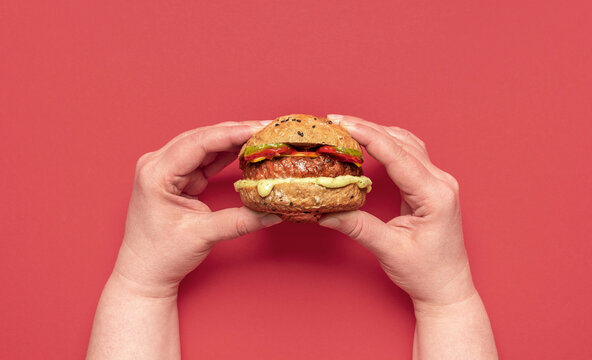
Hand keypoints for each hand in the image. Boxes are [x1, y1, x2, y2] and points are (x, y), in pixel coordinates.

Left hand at [113, 121, 281, 296]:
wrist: (144, 272)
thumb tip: (272, 213)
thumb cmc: (161, 255)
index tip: (258, 129)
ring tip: (261, 137)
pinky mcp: (177, 177)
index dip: (231, 134)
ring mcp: (167, 168)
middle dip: (236, 132)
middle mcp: (158, 164)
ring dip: (233, 140)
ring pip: (205, 145)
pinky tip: (246, 149)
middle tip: (267, 129)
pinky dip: (226, 154)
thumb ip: (239, 221)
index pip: (199, 143)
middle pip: (202, 138)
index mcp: (156, 173)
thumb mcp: (202, 235)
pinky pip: (205, 158)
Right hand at [320, 115, 474, 307]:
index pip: (398, 155)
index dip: (368, 136)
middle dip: (367, 128)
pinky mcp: (431, 186)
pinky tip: (370, 142)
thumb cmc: (426, 273)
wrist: (447, 288)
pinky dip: (387, 144)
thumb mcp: (390, 250)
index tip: (342, 124)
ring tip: (347, 128)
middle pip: (401, 142)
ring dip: (377, 132)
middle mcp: (440, 182)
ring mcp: (438, 182)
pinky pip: (409, 154)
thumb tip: (326, 212)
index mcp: (435, 195)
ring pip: (406, 144)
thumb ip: (358, 227)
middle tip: (335, 122)